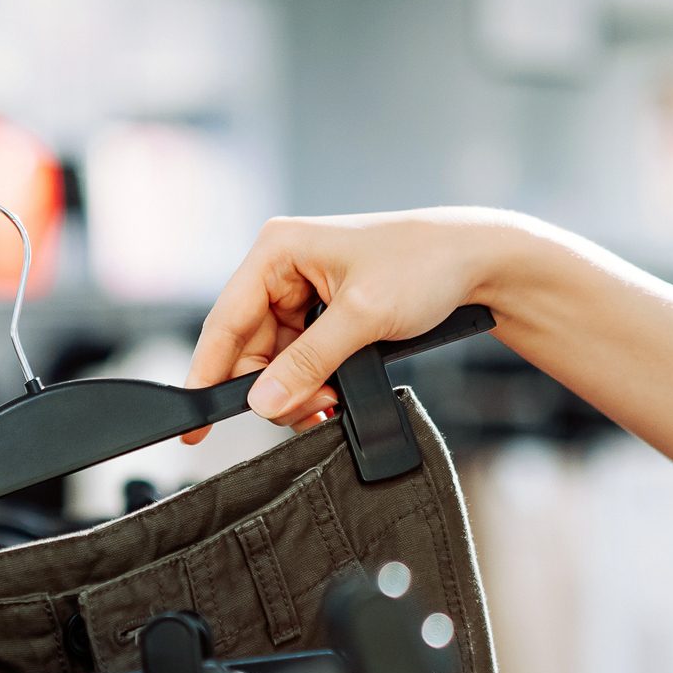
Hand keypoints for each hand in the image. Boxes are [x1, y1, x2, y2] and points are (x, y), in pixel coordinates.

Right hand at [181, 209, 514, 441]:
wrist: (477, 262)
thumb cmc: (424, 264)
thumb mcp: (363, 316)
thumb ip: (308, 362)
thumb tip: (263, 401)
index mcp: (277, 249)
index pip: (225, 321)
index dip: (208, 373)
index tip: (195, 423)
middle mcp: (282, 268)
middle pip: (249, 347)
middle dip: (274, 388)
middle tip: (308, 410)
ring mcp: (302, 291)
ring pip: (276, 360)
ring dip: (298, 390)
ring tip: (331, 401)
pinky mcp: (324, 312)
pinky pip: (301, 359)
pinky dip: (314, 383)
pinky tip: (333, 395)